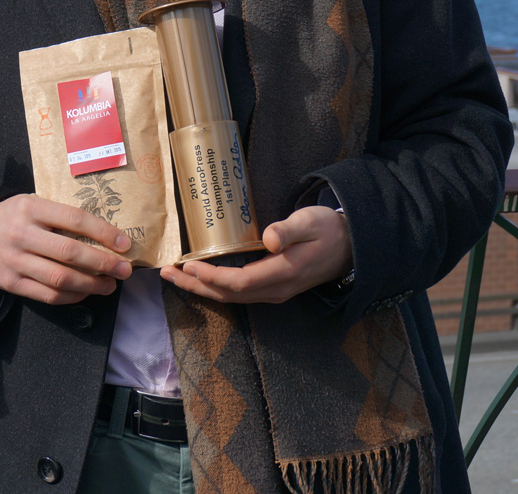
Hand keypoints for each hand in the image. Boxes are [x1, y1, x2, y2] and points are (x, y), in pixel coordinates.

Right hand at [0, 194, 132, 304]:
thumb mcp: (32, 203)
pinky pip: (48, 295)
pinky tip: (86, 292)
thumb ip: (60, 216)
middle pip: (70, 253)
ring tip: (109, 285)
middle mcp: (22, 234)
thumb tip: (106, 234)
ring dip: (92, 285)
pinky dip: (72, 296)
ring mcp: (15, 261)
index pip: (75, 219)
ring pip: (61, 278)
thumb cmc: (13, 217)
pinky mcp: (11, 283)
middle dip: (104, 263)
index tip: (124, 243)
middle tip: (124, 269)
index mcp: (31, 208)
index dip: (104, 233)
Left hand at [160, 205, 350, 303]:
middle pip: (230, 294)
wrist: (350, 247)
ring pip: (232, 297)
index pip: (242, 282)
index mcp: (285, 272)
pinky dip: (215, 287)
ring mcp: (275, 292)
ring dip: (201, 288)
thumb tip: (270, 239)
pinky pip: (239, 293)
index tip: (189, 264)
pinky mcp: (272, 288)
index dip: (213, 276)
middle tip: (167, 273)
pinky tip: (199, 278)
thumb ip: (289, 230)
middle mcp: (277, 289)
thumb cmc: (327, 229)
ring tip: (174, 276)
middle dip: (196, 285)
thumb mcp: (310, 221)